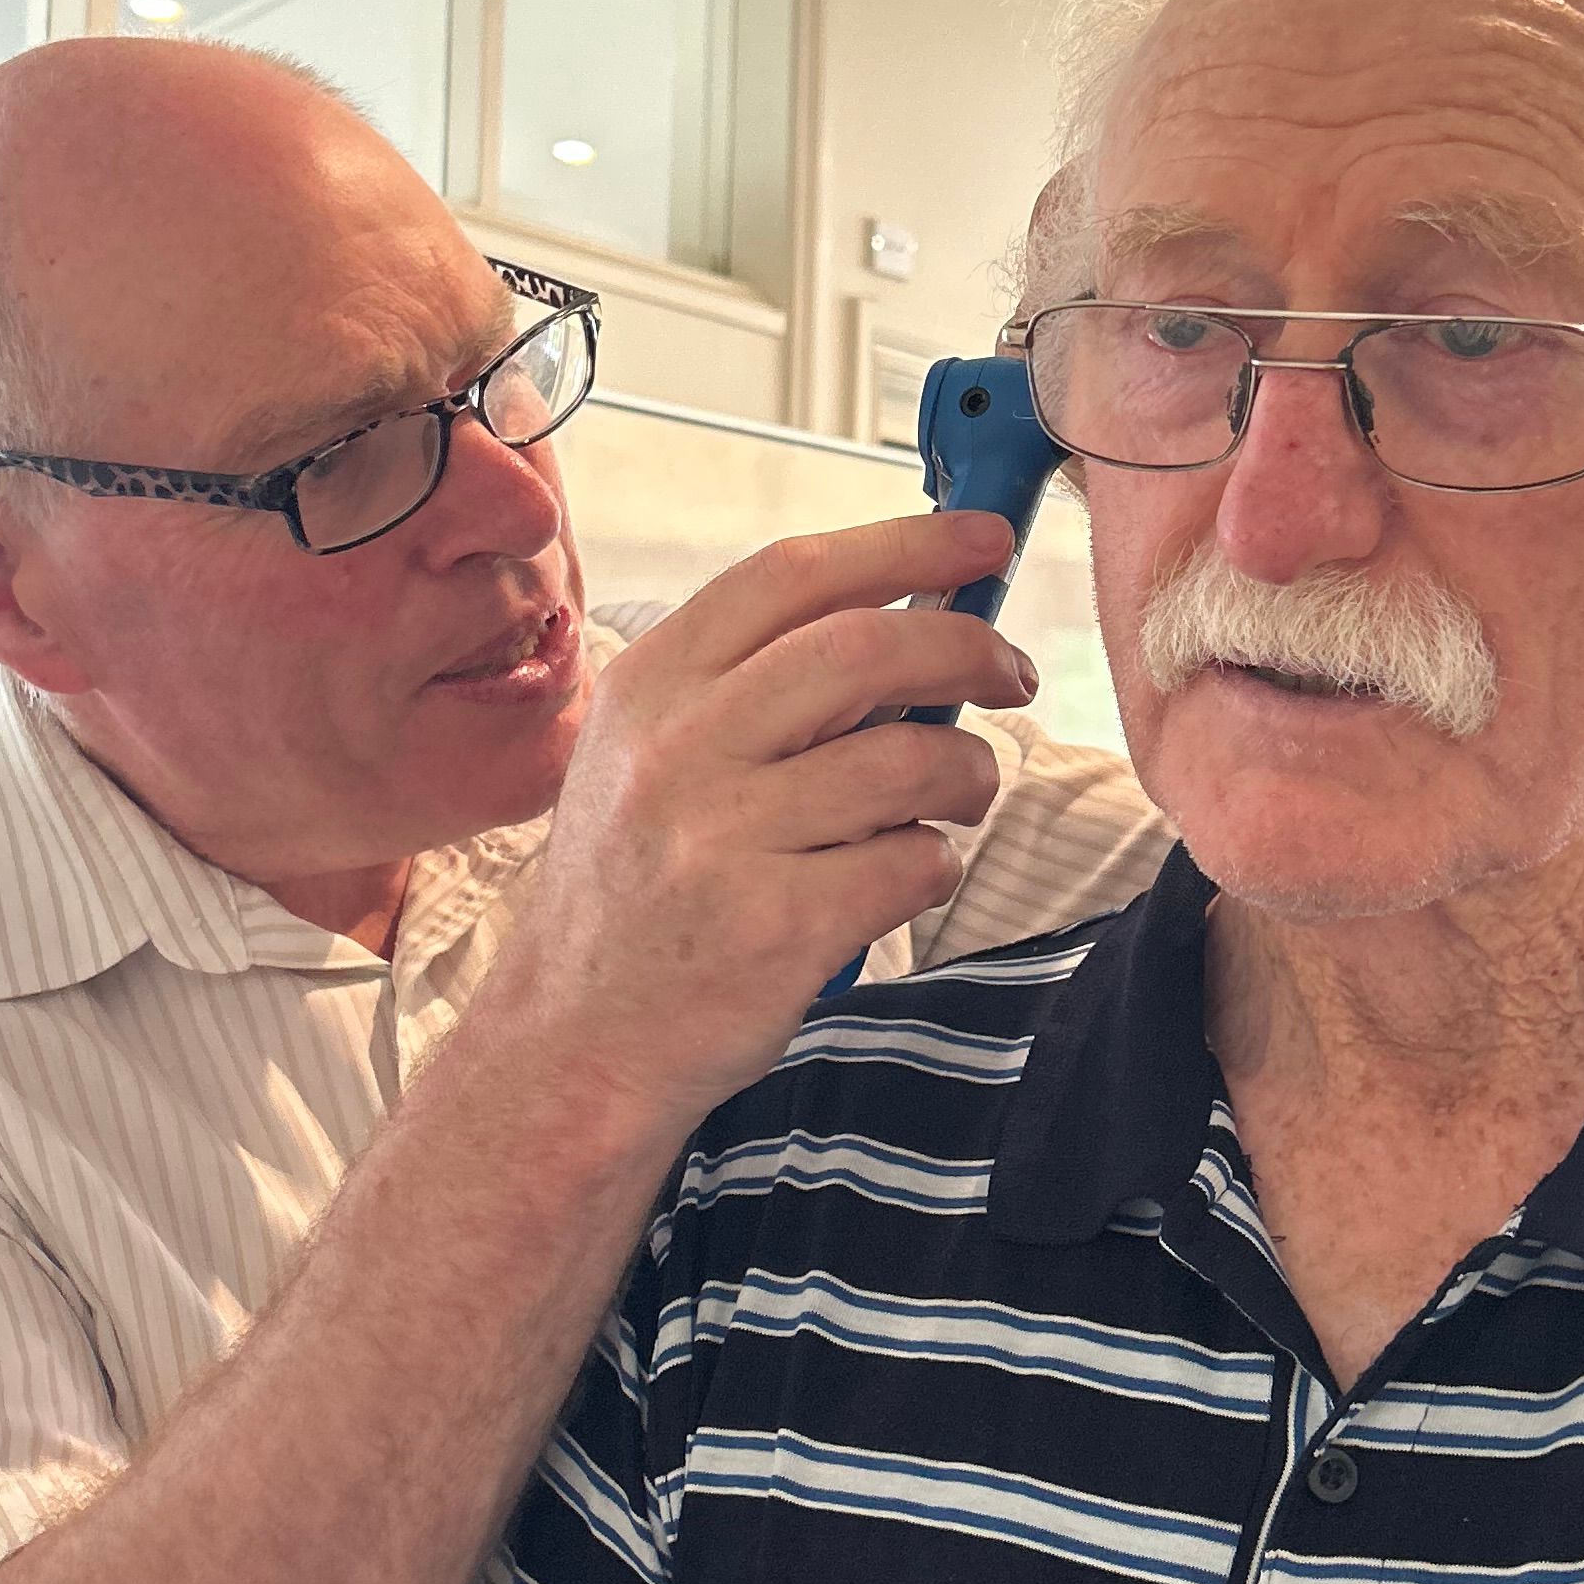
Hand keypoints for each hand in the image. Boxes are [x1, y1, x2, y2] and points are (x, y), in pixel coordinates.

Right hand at [469, 511, 1033, 1153]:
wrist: (571, 1040)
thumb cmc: (634, 887)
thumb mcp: (649, 754)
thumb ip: (753, 683)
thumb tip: (911, 615)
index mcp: (651, 684)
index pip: (793, 575)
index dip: (905, 544)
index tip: (981, 542)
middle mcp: (677, 749)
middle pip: (866, 648)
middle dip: (969, 647)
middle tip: (1012, 672)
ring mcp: (722, 839)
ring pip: (910, 758)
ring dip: (968, 771)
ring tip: (959, 794)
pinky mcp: (774, 928)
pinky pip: (912, 863)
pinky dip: (937, 862)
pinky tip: (910, 872)